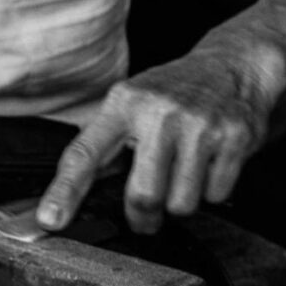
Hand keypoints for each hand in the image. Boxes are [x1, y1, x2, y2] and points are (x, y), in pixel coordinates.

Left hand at [35, 38, 285, 235]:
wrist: (234, 66)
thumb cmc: (173, 92)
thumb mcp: (131, 103)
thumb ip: (104, 144)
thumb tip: (69, 198)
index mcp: (124, 104)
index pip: (84, 154)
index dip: (65, 191)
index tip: (50, 219)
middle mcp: (160, 112)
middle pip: (143, 195)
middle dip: (142, 217)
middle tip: (145, 217)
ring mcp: (199, 125)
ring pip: (181, 203)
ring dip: (179, 203)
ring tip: (183, 175)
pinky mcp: (234, 137)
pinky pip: (215, 195)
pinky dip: (211, 191)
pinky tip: (209, 164)